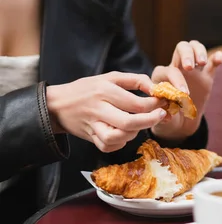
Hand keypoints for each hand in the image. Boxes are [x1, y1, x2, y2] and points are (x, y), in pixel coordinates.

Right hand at [46, 72, 166, 152]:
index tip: (163, 101)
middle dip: (149, 121)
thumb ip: (134, 80)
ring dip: (134, 133)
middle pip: (129, 122)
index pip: (135, 103)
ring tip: (139, 124)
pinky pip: (107, 146)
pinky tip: (125, 134)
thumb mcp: (109, 77)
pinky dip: (120, 143)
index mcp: (104, 91)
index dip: (153, 104)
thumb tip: (155, 88)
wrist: (57, 104)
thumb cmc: (87, 88)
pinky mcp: (90, 138)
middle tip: (161, 115)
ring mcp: (93, 125)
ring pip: (117, 137)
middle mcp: (98, 109)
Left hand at [151, 40, 221, 140]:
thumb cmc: (168, 118)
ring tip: (203, 62)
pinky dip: (217, 57)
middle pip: (181, 48)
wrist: (180, 123)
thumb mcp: (163, 117)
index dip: (176, 80)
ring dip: (199, 51)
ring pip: (194, 47)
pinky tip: (220, 58)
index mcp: (162, 76)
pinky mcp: (206, 75)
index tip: (184, 94)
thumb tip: (169, 108)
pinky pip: (212, 61)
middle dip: (186, 55)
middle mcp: (176, 67)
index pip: (169, 70)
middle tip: (190, 67)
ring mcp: (193, 69)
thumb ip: (165, 111)